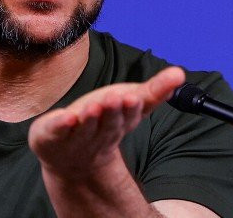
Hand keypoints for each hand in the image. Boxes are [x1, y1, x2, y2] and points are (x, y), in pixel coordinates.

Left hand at [28, 66, 184, 179]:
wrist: (70, 160)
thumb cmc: (103, 123)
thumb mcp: (130, 102)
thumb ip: (155, 90)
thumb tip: (180, 73)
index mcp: (120, 124)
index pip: (129, 117)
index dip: (132, 108)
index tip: (135, 97)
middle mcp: (100, 135)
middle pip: (110, 124)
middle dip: (114, 112)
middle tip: (120, 98)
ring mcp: (76, 139)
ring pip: (86, 129)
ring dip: (91, 118)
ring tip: (95, 106)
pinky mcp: (52, 136)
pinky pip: (57, 131)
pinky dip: (61, 125)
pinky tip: (66, 117)